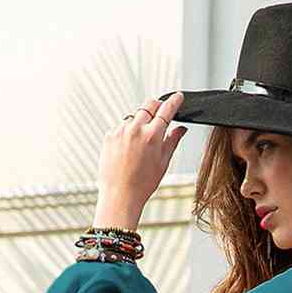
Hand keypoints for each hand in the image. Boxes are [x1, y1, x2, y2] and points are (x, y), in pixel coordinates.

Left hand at [95, 90, 186, 227]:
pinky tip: (129, 150)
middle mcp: (135, 129)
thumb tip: (181, 129)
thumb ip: (172, 141)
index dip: (174, 101)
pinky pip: (122, 127)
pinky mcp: (109, 135)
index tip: (178, 97)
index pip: (166, 110)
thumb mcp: (163, 163)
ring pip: (134, 116)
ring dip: (141, 122)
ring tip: (141, 143)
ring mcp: (120, 131)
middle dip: (157, 105)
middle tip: (161, 113)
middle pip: (149, 105)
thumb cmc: (142, 184)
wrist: (119, 195)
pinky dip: (128, 132)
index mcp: (152, 136)